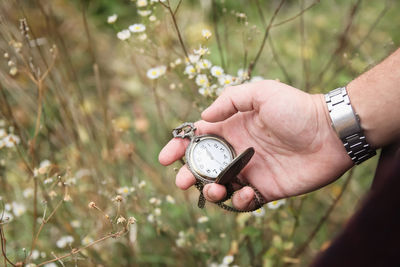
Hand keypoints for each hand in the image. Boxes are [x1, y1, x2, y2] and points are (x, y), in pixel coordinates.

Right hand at [159, 80, 352, 210]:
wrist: (331, 133)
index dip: (179, 148)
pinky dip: (238, 202)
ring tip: (214, 189)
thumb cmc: (296, 108)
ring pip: (219, 187)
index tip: (166, 157)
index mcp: (232, 128)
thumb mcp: (261, 92)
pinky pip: (244, 201)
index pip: (198, 139)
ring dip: (210, 191)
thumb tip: (203, 118)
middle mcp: (237, 150)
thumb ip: (230, 101)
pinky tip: (245, 193)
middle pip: (203, 166)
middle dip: (188, 175)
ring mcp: (250, 171)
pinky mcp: (265, 189)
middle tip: (182, 182)